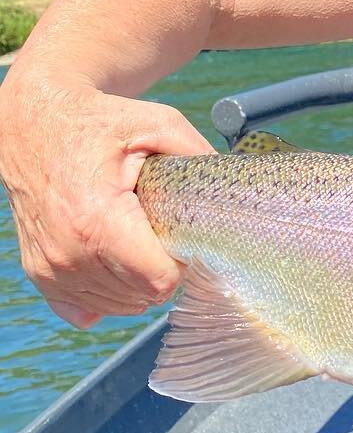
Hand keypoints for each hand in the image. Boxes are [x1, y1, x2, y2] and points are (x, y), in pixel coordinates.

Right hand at [0, 70, 212, 327]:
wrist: (34, 124)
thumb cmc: (98, 123)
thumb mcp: (158, 124)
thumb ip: (199, 156)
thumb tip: (237, 188)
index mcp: (98, 218)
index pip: (158, 280)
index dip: (184, 263)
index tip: (185, 236)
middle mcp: (68, 251)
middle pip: (142, 296)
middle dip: (165, 270)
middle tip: (164, 233)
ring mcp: (49, 266)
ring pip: (118, 306)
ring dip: (138, 282)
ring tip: (139, 240)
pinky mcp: (39, 273)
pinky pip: (85, 309)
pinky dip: (108, 292)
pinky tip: (118, 264)